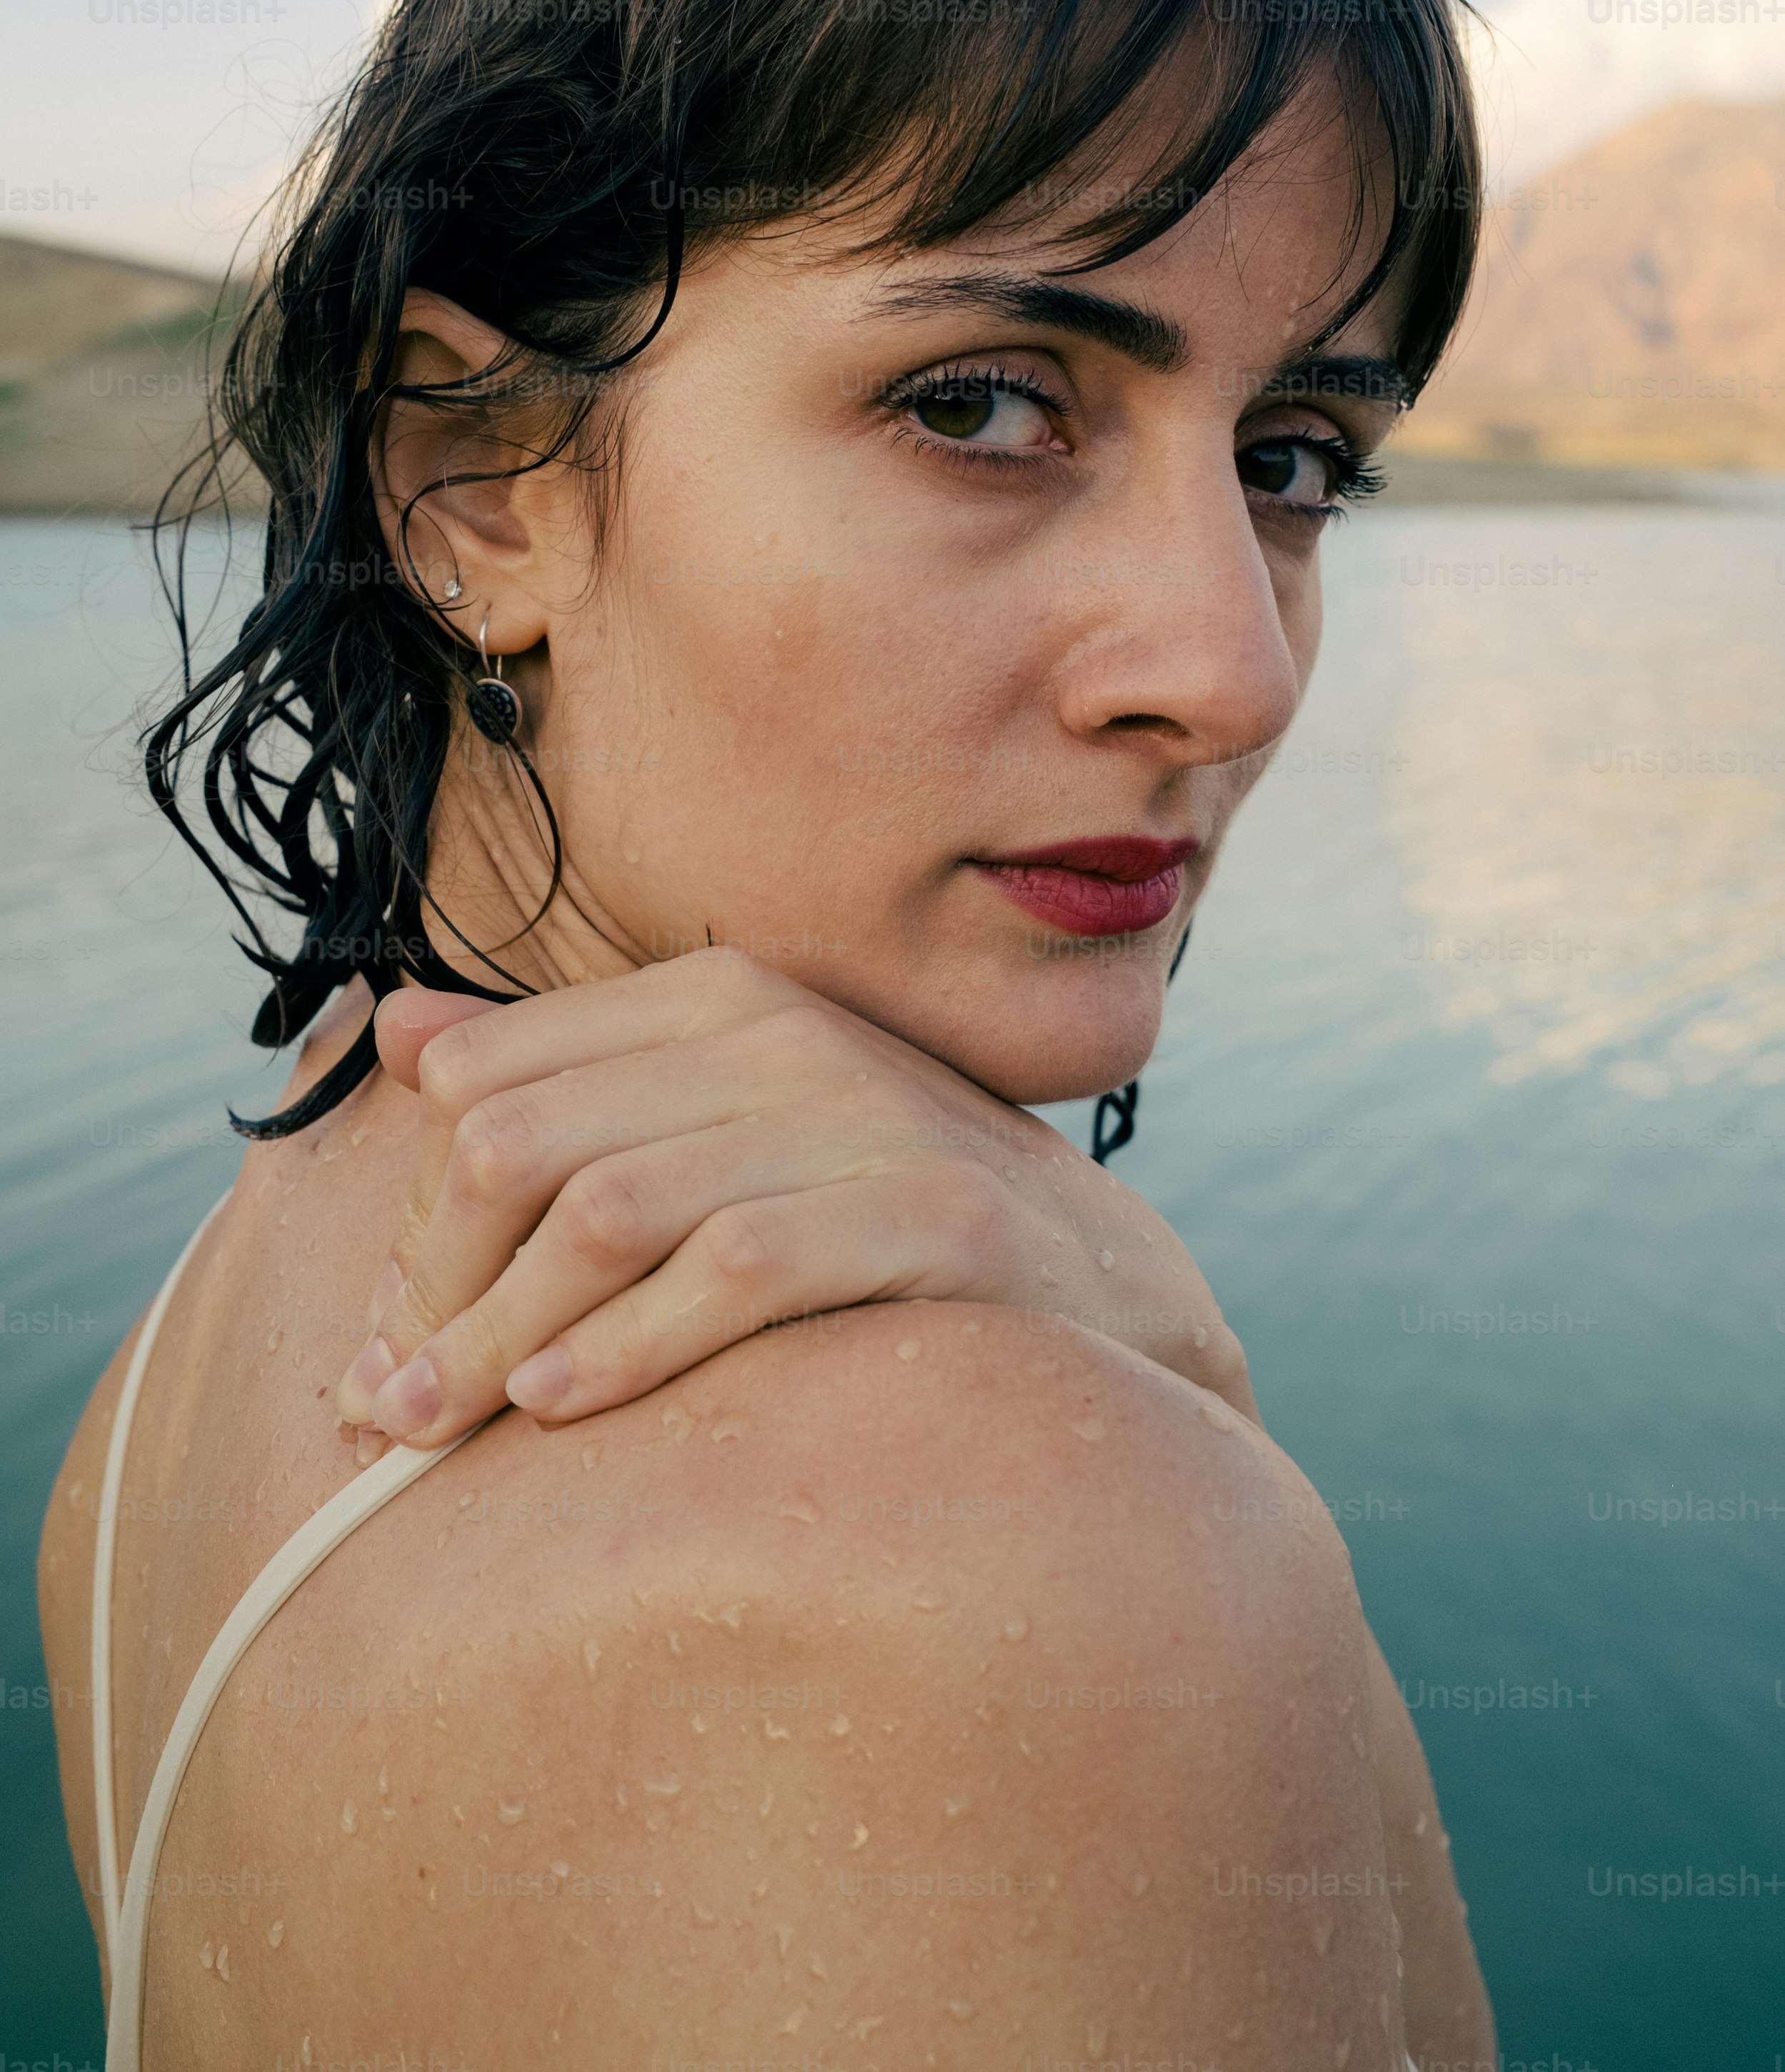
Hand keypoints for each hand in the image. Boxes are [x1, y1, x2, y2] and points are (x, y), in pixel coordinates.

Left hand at [335, 946, 1254, 1452]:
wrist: (1102, 1280)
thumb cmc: (876, 1214)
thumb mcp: (726, 1120)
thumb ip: (569, 1076)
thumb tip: (398, 1034)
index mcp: (713, 996)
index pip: (488, 1078)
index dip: (415, 1211)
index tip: (388, 1329)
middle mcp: (776, 1031)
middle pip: (523, 1145)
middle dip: (434, 1288)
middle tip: (386, 1405)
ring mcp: (854, 1115)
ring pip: (607, 1208)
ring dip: (499, 1334)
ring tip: (442, 1423)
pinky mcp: (925, 1211)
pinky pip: (734, 1269)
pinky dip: (628, 1343)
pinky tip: (564, 1404)